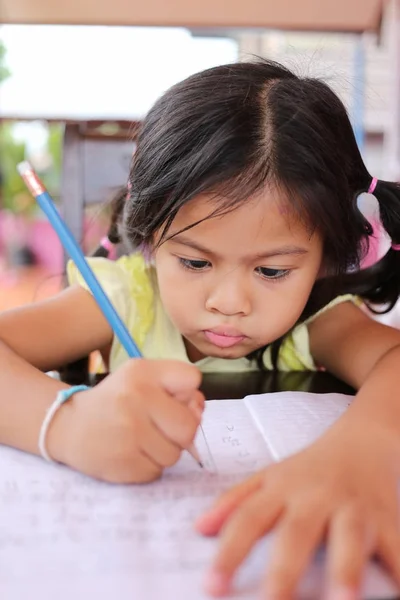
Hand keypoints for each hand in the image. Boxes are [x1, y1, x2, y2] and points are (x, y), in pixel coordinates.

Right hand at [48, 359, 203, 482]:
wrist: (70, 426)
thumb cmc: (116, 400)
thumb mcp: (142, 379)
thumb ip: (177, 388)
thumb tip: (198, 410)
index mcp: (142, 372)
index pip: (192, 378)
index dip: (188, 394)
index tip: (170, 399)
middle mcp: (135, 398)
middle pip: (189, 426)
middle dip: (180, 431)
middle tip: (159, 428)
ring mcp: (129, 433)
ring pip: (175, 454)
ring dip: (164, 451)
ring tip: (141, 440)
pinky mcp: (123, 463)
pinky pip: (157, 471)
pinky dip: (149, 466)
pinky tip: (131, 453)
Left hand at [195, 419, 399, 598]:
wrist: (365, 439)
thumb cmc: (311, 466)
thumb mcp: (270, 476)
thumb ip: (236, 500)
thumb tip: (198, 529)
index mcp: (283, 488)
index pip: (250, 519)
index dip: (230, 550)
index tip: (211, 586)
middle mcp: (317, 497)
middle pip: (297, 532)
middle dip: (284, 569)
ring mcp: (355, 508)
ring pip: (349, 537)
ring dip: (346, 569)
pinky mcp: (389, 518)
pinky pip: (397, 546)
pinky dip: (399, 568)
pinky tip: (396, 592)